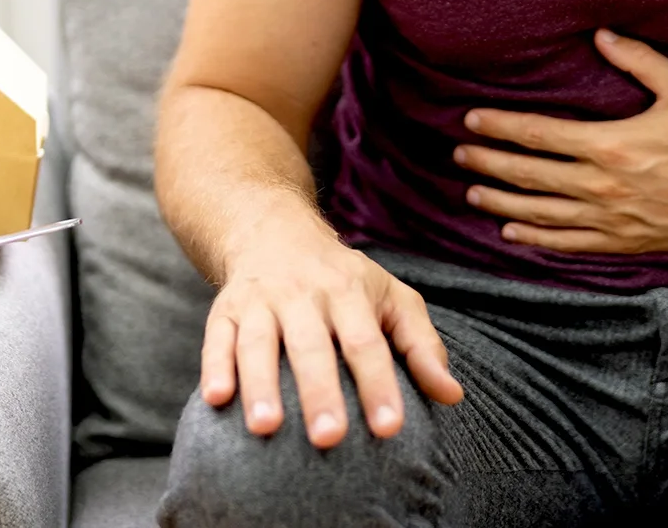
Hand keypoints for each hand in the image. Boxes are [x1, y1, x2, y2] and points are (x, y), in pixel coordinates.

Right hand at [201, 223, 464, 447]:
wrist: (272, 229)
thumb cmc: (343, 277)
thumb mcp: (391, 297)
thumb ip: (422, 346)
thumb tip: (453, 396)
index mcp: (349, 292)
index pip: (367, 342)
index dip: (378, 385)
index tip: (390, 428)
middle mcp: (303, 294)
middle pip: (312, 345)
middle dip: (319, 392)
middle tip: (328, 439)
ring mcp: (261, 301)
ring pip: (259, 342)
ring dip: (260, 384)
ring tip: (266, 428)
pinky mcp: (225, 310)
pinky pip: (217, 338)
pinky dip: (214, 367)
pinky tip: (215, 399)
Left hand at [455, 28, 667, 253]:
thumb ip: (637, 60)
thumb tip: (601, 35)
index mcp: (610, 144)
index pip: (539, 135)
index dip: (501, 127)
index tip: (472, 120)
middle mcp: (602, 185)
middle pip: (530, 175)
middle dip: (489, 164)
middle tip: (460, 156)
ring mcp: (611, 218)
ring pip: (541, 213)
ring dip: (502, 204)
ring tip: (473, 195)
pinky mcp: (624, 241)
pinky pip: (569, 243)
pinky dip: (536, 239)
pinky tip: (513, 234)